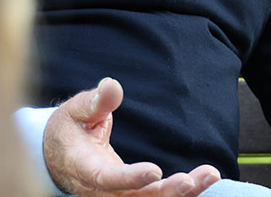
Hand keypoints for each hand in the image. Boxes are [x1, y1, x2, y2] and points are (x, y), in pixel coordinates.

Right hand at [43, 77, 221, 196]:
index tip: (155, 171)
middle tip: (192, 180)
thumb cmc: (71, 129)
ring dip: (182, 193)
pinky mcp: (132, 194)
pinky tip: (205, 179)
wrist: (59, 154)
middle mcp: (102, 190)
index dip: (131, 179)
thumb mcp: (76, 110)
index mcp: (85, 168)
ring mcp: (118, 195)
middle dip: (167, 192)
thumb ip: (95, 102)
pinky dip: (183, 192)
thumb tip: (113, 86)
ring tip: (210, 175)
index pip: (107, 179)